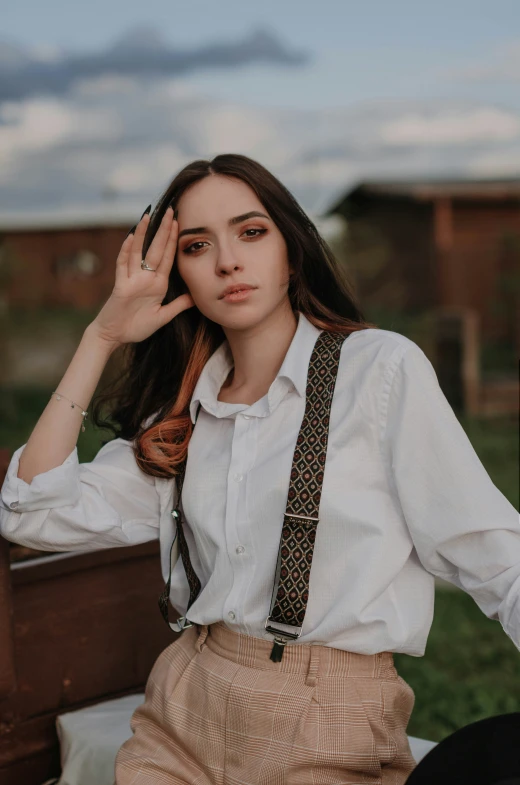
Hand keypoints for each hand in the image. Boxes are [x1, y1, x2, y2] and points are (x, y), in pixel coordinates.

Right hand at [90, 207, 194, 345]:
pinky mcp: (120, 286)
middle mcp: (145, 278)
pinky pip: (122, 266)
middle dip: (164, 230)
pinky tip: (131, 237)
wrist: (114, 336)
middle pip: (156, 249)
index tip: (180, 223)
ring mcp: (132, 279)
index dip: (174, 241)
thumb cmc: (136, 327)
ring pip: (138, 252)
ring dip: (143, 234)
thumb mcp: (162, 317)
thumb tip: (194, 297)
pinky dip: (126, 251)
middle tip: (171, 210)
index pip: (168, 258)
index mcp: (157, 284)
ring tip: (148, 215)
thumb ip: (178, 306)